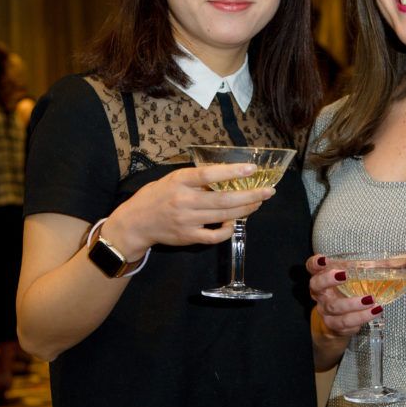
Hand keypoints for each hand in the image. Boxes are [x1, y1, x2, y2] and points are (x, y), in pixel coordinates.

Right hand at [102, 162, 274, 256]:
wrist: (136, 223)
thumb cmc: (156, 197)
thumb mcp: (172, 180)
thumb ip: (195, 179)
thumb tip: (225, 174)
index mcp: (180, 181)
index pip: (209, 175)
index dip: (232, 171)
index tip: (252, 169)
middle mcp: (184, 200)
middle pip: (224, 198)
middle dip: (250, 195)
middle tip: (269, 191)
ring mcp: (187, 221)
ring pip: (223, 215)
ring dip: (245, 209)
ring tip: (258, 202)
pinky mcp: (189, 237)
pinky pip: (215, 235)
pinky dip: (228, 229)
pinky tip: (234, 221)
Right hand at [307, 254, 381, 337]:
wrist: (339, 325)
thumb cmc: (350, 294)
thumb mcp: (361, 279)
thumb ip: (381, 268)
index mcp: (323, 278)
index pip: (311, 267)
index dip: (315, 263)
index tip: (323, 258)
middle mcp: (320, 294)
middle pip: (316, 285)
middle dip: (328, 280)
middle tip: (345, 275)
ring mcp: (325, 311)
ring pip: (335, 307)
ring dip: (353, 304)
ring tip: (371, 300)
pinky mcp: (334, 326)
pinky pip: (345, 323)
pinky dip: (360, 318)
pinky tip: (373, 312)